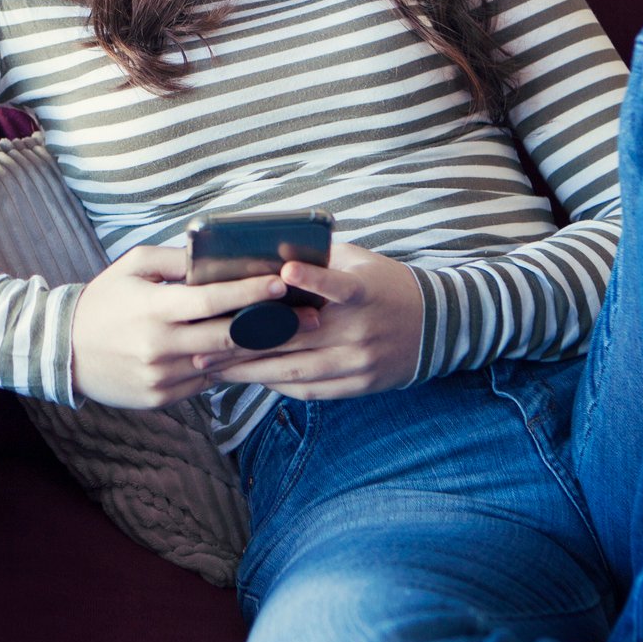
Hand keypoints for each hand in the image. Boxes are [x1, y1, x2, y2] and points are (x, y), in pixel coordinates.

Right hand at [70, 245, 293, 408]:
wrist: (63, 351)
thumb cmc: (102, 301)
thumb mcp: (131, 268)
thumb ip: (173, 260)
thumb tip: (213, 256)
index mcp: (153, 310)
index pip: (210, 301)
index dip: (248, 293)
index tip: (281, 283)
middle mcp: (159, 347)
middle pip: (228, 338)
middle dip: (273, 328)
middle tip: (311, 318)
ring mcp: (161, 377)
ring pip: (222, 364)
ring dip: (258, 352)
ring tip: (293, 338)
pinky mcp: (161, 398)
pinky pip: (204, 382)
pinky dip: (227, 367)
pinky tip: (250, 357)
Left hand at [191, 237, 424, 399]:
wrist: (438, 327)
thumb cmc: (387, 286)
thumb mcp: (361, 262)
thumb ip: (322, 259)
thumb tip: (269, 252)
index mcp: (366, 293)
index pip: (340, 285)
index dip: (315, 277)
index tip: (285, 268)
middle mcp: (362, 330)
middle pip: (297, 336)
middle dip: (246, 339)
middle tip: (204, 338)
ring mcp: (359, 362)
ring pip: (296, 369)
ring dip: (250, 368)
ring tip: (211, 364)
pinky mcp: (357, 385)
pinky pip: (308, 389)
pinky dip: (275, 382)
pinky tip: (246, 377)